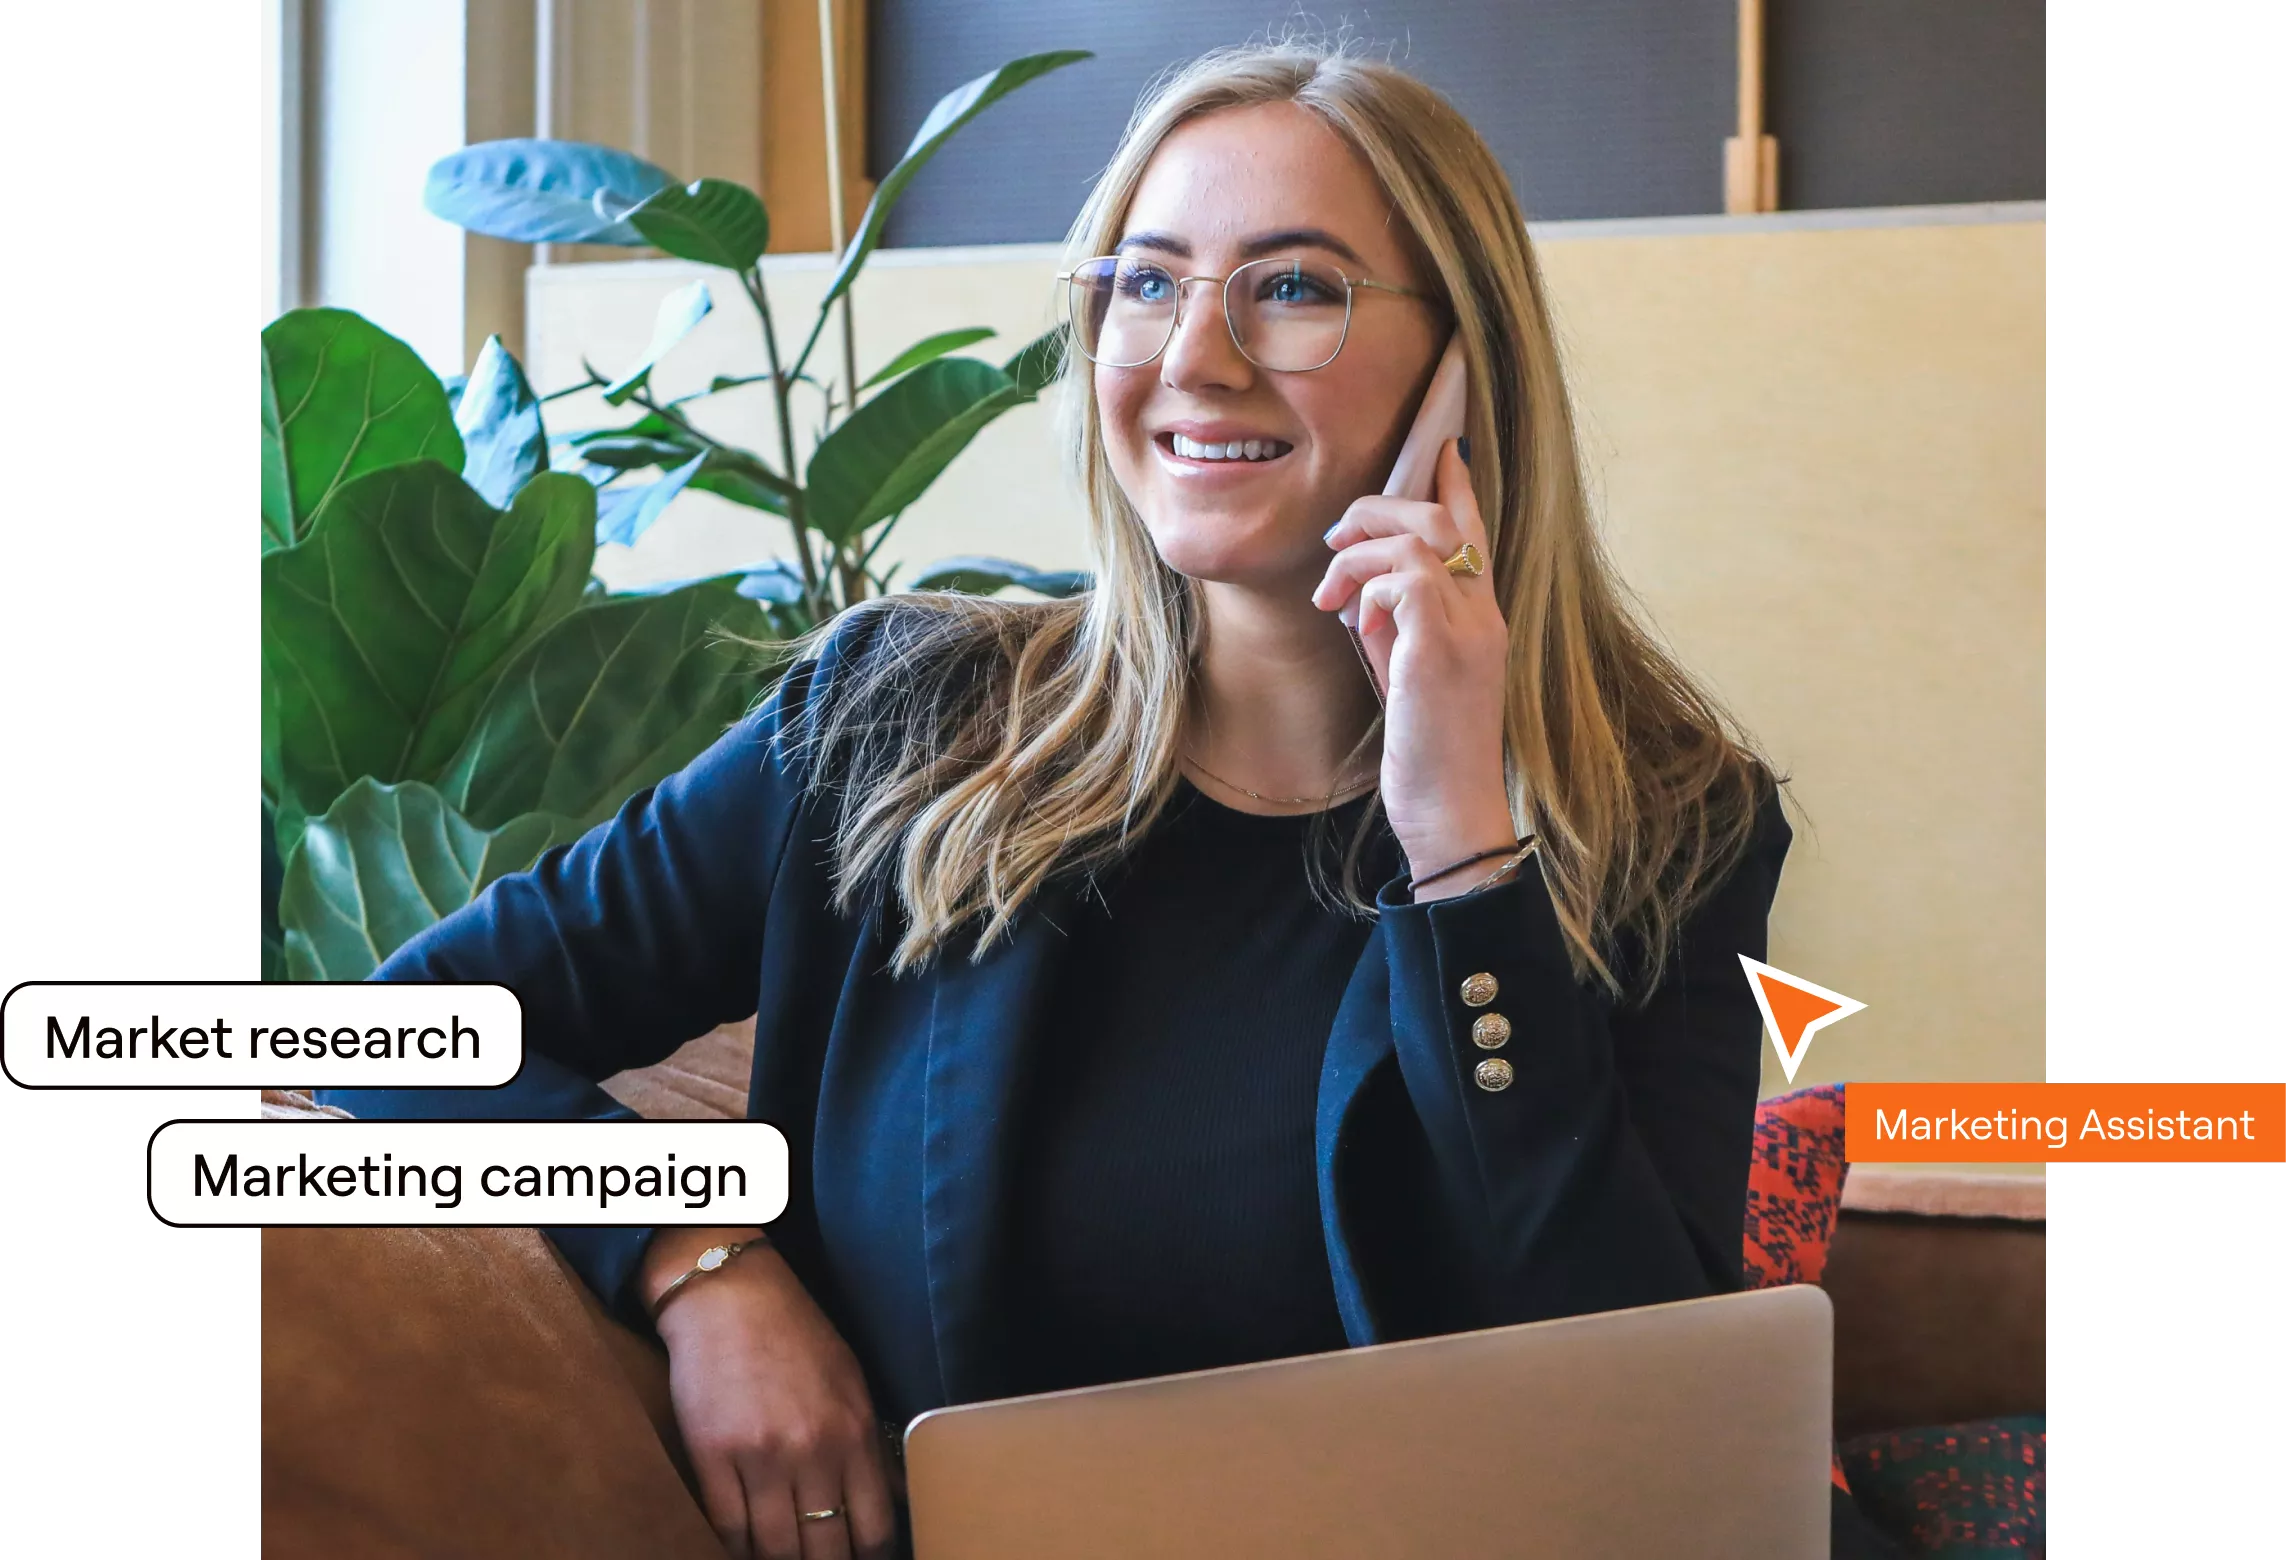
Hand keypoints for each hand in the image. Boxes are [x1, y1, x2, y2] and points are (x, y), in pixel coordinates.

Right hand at [649, 1235, 902, 1559]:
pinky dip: (735, 1548)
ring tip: (781, 1557)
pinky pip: (727, 1528)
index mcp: (855, 1433)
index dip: (868, 1559)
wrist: (730, 1297)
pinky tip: (743, 1547)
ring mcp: (761, 1457)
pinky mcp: (713, 1456)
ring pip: (774, 1549)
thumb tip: (892, 1497)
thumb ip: (871, 1445)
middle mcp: (813, 1451)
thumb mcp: (852, 1383)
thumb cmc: (796, 1336)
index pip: (873, 1528)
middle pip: (824, 1550)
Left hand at [1313, 437, 1515, 894]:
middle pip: (1440, 518)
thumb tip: (1361, 593)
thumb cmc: (1426, 753)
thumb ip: (1396, 627)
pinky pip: (1406, 579)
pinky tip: (1355, 621)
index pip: (1476, 531)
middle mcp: (1484, 615)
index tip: (1441, 449)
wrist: (1451, 812)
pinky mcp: (1442, 651)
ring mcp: (1469, 630)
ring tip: (1330, 592)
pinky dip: (1370, 588)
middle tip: (1334, 542)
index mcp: (1482, 618)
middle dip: (1377, 511)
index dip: (1456, 485)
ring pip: (1419, 539)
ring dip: (1360, 553)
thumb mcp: (1408, 675)